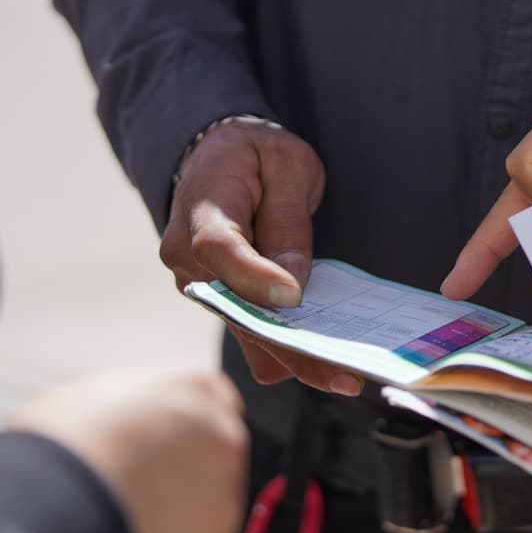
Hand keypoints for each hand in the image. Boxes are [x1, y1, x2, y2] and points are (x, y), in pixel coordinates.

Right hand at [10, 367, 249, 532]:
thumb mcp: (87, 395)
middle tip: (135, 492)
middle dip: (182, 477)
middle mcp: (223, 437)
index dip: (180, 431)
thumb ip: (129, 407)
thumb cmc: (56, 448)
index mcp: (193, 388)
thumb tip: (124, 423)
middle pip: (214, 460)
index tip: (157, 449)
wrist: (50, 508)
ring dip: (178, 521)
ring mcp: (226, 496)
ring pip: (209, 512)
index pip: (210, 403)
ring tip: (123, 526)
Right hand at [160, 120, 362, 394]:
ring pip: (245, 334)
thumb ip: (289, 220)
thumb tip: (292, 282)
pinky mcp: (219, 306)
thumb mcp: (286, 165)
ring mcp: (199, 288)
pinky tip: (328, 361)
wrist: (216, 161)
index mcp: (202, 208)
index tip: (294, 298)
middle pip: (236, 310)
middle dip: (290, 346)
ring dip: (293, 357)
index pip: (218, 249)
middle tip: (344, 376)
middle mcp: (186, 259)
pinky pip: (250, 336)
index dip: (254, 277)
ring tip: (345, 376)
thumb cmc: (255, 157)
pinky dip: (286, 351)